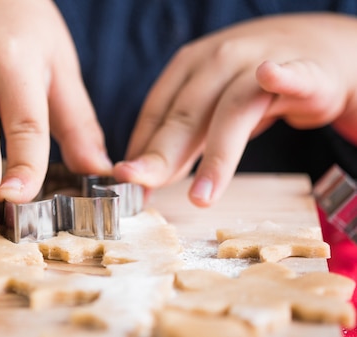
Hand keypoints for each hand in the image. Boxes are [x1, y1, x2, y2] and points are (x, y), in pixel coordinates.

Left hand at [113, 13, 356, 206]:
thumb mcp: (209, 107)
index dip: (140, 151)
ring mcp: (259, 62)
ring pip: (232, 109)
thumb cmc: (251, 84)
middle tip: (138, 186)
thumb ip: (182, 139)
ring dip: (215, 156)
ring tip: (199, 196)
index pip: (156, 112)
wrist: (314, 48)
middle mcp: (217, 61)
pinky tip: (269, 75)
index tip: (127, 184)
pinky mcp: (303, 69)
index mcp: (188, 68)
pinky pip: (292, 74)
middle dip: (159, 156)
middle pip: (184, 115)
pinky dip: (281, 75)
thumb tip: (148, 178)